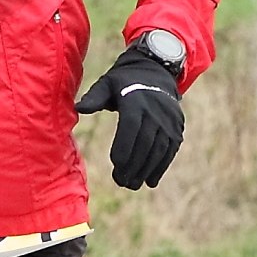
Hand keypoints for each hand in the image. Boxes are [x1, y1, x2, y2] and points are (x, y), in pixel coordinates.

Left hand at [74, 41, 184, 189]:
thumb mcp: (107, 83)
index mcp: (136, 100)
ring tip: (132, 185)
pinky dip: (161, 167)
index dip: (124, 147)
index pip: (131, 127)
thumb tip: (79, 108)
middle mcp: (156, 111)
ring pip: (159, 150)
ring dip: (146, 170)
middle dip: (133, 165)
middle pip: (145, 142)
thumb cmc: (124, 81)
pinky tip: (150, 181)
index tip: (115, 165)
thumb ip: (94, 97)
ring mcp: (169, 120)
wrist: (156, 71)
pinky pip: (170, 150)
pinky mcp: (177, 127)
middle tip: (121, 182)